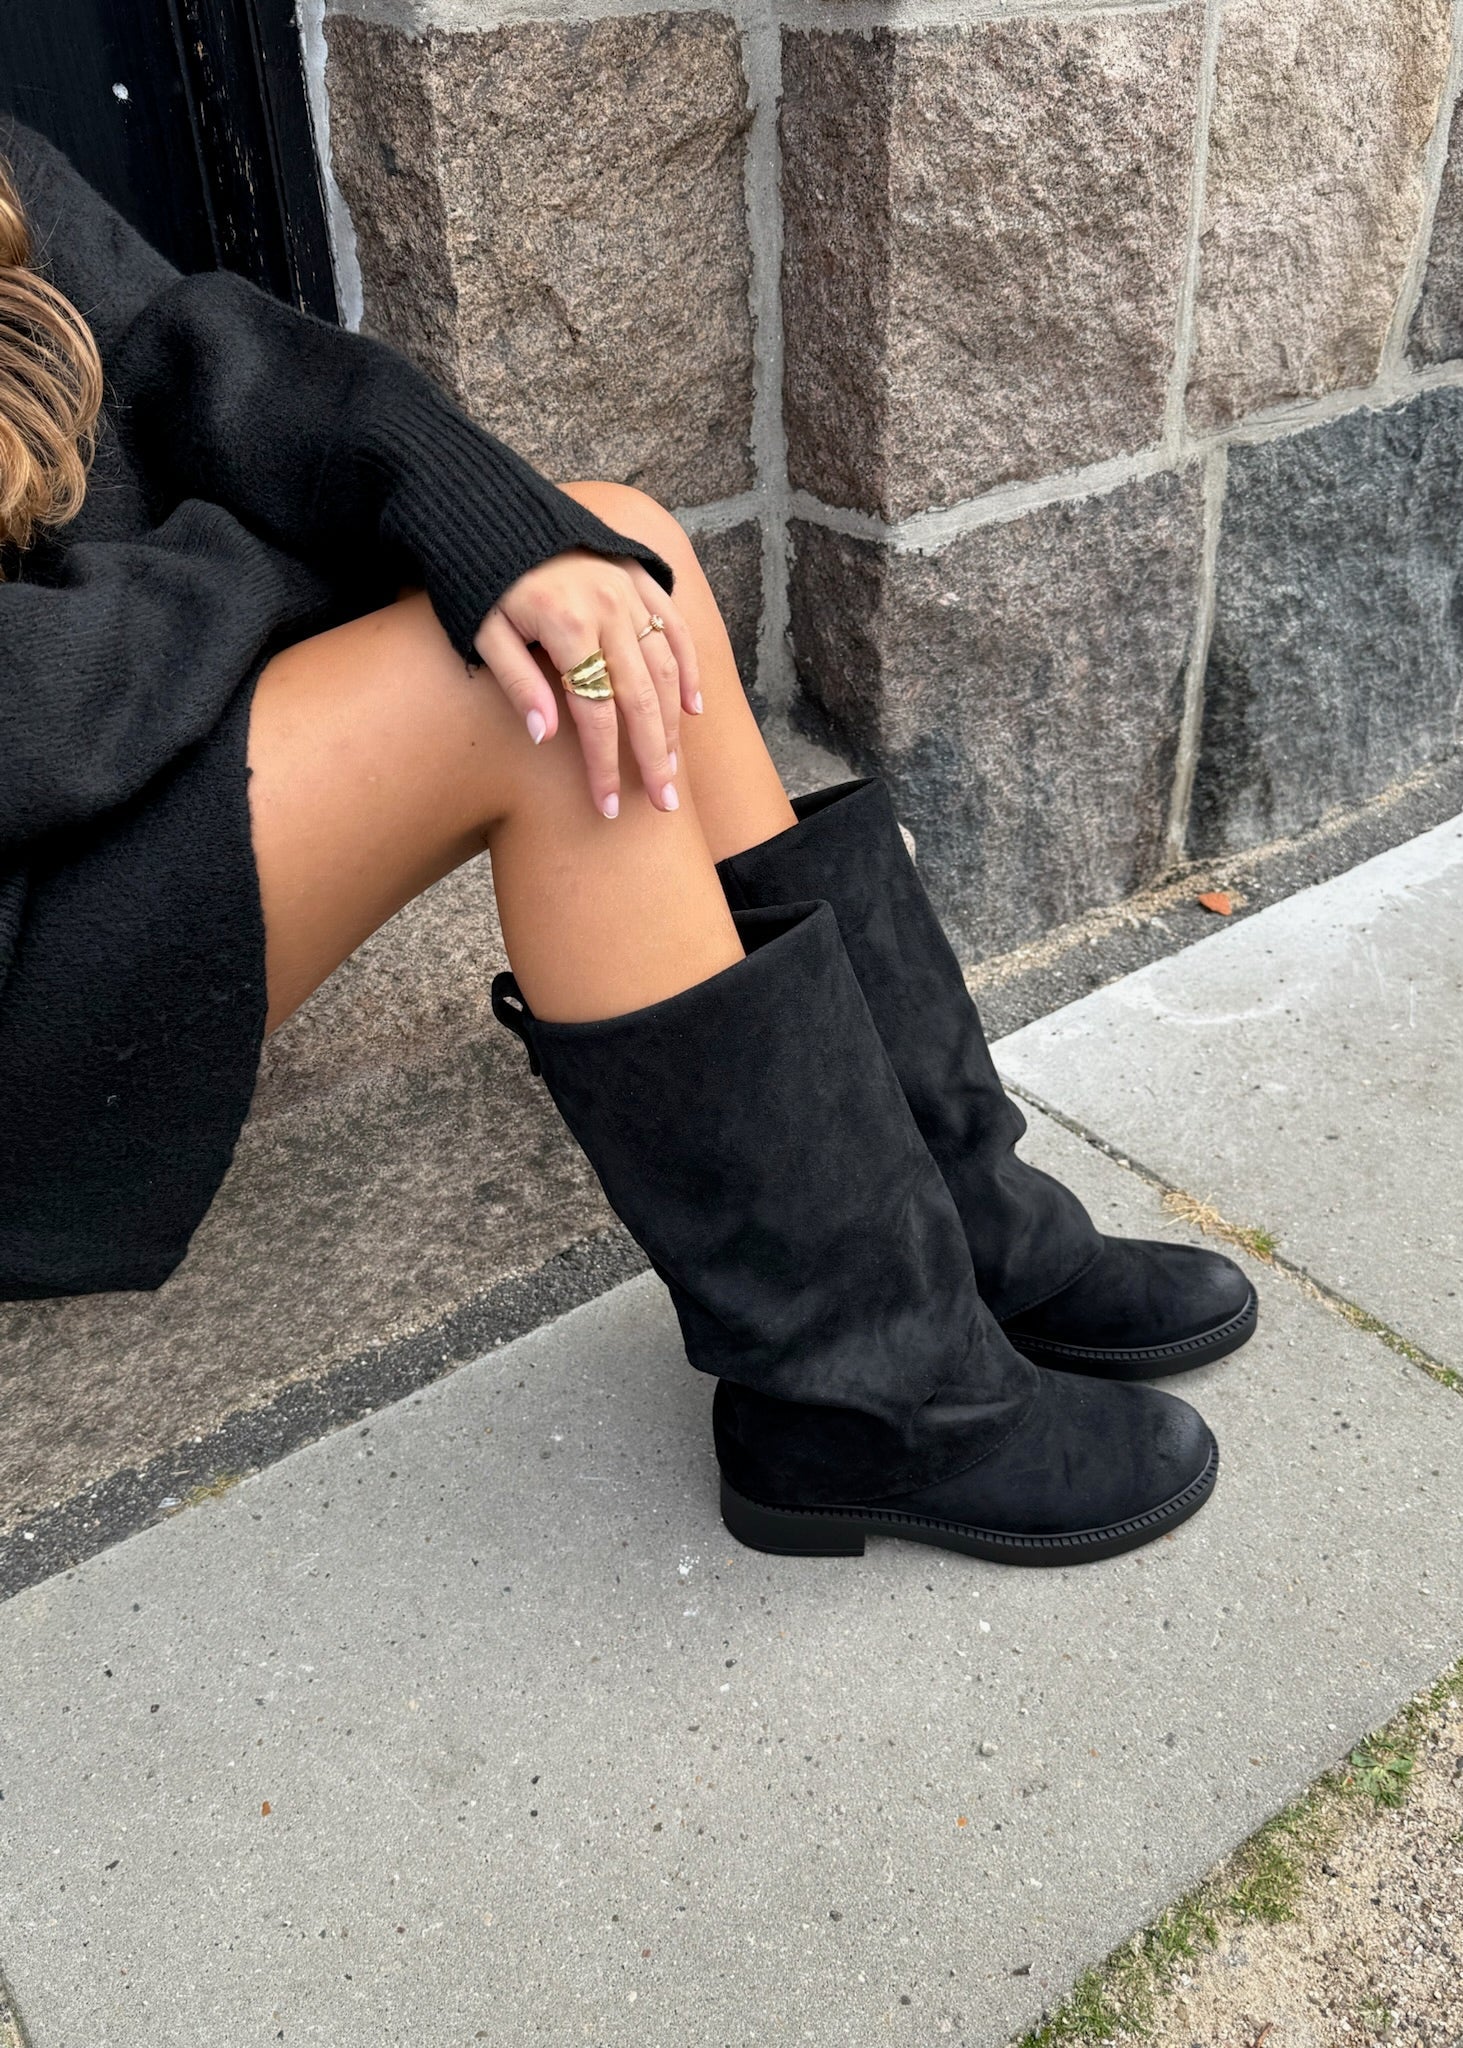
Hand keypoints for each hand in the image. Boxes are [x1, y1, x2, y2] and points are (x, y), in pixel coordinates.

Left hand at [472, 550, 701, 818]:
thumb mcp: (483, 631)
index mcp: (567, 626)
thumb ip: (517, 682)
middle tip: (663, 803)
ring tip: (673, 767)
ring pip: (665, 668)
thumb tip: (545, 736)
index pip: (596, 713)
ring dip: (673, 723)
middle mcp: (608, 609)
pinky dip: (687, 668)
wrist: (496, 513)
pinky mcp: (639, 577)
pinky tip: (692, 708)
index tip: (608, 807)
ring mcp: (629, 591)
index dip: (604, 765)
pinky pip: (675, 628)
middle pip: (641, 698)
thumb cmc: (483, 580)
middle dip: (653, 757)